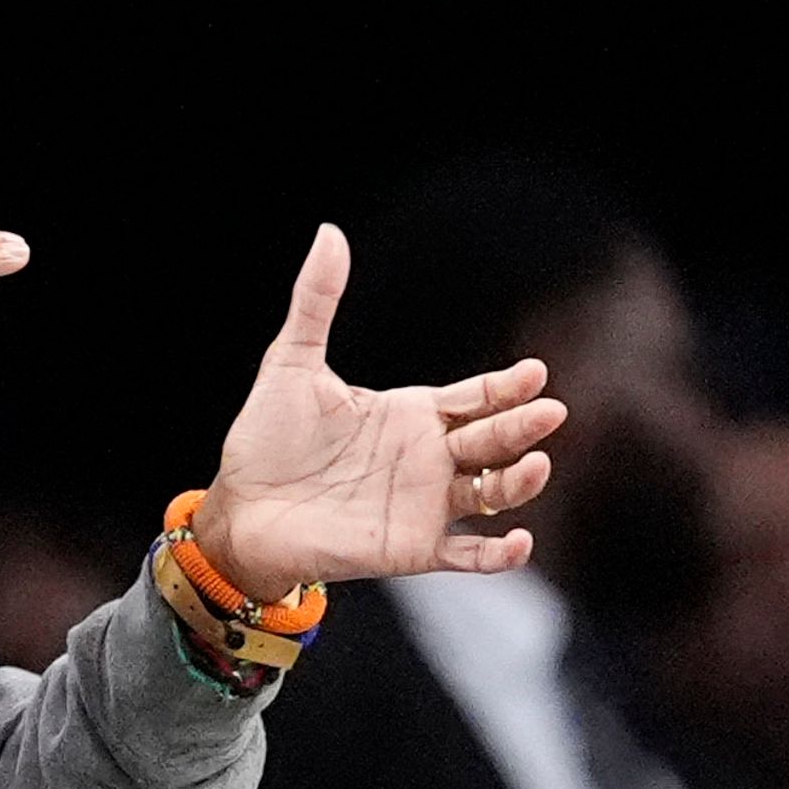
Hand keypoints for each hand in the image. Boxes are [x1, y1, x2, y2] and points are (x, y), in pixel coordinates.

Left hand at [186, 224, 566, 599]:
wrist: (239, 509)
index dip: (506, 387)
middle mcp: (427, 459)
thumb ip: (316, 301)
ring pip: (490, 494)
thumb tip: (330, 233)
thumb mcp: (291, 363)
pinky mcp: (411, 550)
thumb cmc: (264, 439)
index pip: (475, 397)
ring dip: (518, 483)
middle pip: (491, 440)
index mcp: (410, 413)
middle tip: (549, 412)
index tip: (535, 373)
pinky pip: (466, 555)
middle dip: (521, 427)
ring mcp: (424, 506)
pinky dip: (497, 554)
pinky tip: (519, 540)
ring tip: (534, 465)